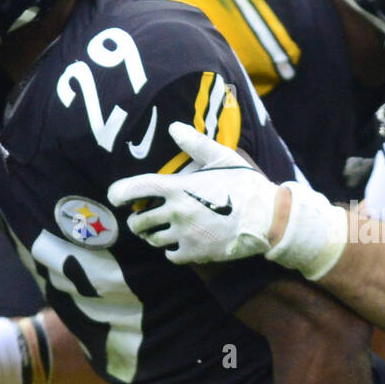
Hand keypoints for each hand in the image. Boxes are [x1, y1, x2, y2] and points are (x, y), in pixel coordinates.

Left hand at [107, 122, 347, 279]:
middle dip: (137, 220)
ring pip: (153, 240)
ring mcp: (184, 234)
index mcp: (178, 187)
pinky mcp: (195, 253)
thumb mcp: (222, 158)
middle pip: (139, 221)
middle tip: (142, 218)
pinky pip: (170, 256)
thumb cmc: (246, 186)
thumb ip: (195, 144)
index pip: (134, 189)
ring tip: (160, 232)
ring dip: (153, 237)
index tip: (116, 197)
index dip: (118, 193)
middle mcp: (176, 212)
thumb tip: (174, 127)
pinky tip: (179, 245)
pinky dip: (171, 252)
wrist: (268, 219)